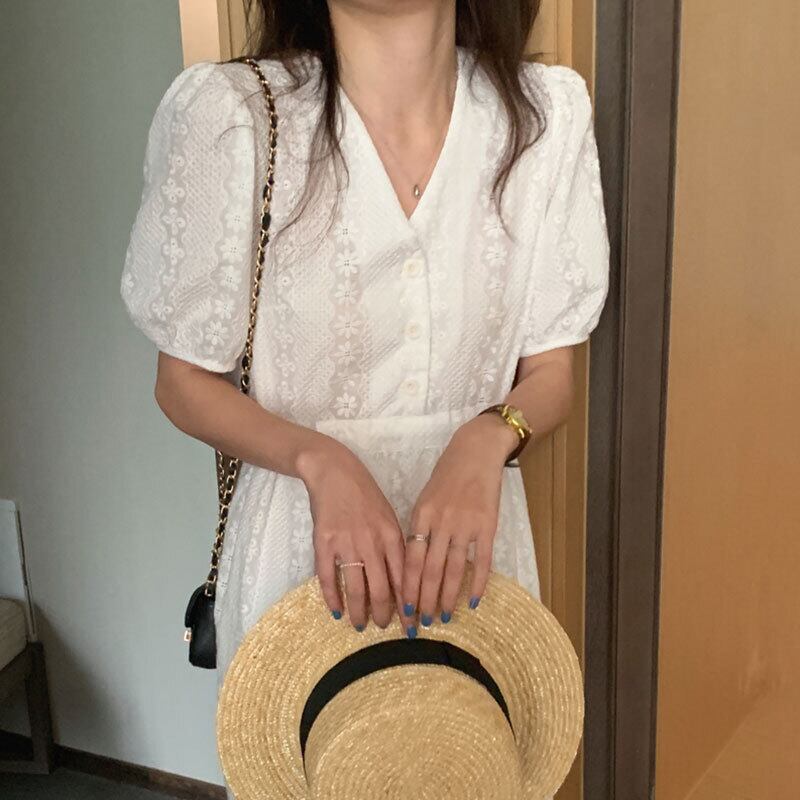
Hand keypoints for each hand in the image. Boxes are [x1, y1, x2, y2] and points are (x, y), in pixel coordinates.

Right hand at [298, 436, 408, 632]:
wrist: (335, 472)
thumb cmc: (366, 495)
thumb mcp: (389, 517)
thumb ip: (396, 548)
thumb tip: (404, 582)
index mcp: (392, 536)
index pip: (404, 579)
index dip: (408, 606)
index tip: (412, 625)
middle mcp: (372, 542)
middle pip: (380, 590)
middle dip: (384, 615)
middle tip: (384, 628)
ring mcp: (346, 544)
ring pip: (355, 589)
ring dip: (359, 612)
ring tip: (360, 625)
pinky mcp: (323, 543)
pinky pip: (328, 578)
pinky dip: (332, 598)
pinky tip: (337, 611)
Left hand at [402, 414, 517, 625]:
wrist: (475, 452)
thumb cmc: (447, 475)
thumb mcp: (425, 499)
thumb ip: (419, 528)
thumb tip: (412, 563)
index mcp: (420, 515)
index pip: (410, 560)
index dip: (406, 587)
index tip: (402, 610)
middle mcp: (440, 522)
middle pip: (429, 570)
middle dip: (424, 600)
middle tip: (421, 624)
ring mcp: (465, 524)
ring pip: (453, 569)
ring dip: (447, 596)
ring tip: (444, 617)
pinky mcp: (487, 525)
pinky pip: (481, 560)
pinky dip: (477, 582)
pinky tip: (472, 601)